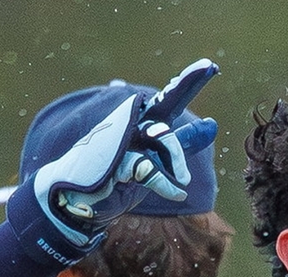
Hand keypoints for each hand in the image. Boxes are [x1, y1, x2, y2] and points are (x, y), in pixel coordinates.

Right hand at [10, 59, 219, 264]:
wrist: (75, 201)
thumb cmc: (115, 178)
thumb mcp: (154, 159)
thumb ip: (182, 143)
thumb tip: (213, 125)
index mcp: (142, 123)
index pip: (169, 100)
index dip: (188, 82)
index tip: (210, 66)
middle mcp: (132, 124)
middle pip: (165, 102)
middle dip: (186, 84)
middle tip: (208, 65)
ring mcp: (123, 139)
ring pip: (162, 138)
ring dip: (176, 162)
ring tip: (184, 181)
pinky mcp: (116, 159)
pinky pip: (149, 169)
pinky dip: (165, 184)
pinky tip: (177, 193)